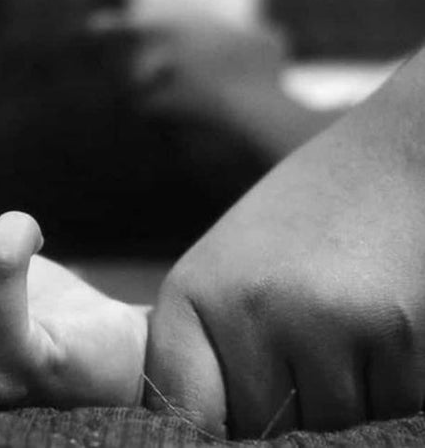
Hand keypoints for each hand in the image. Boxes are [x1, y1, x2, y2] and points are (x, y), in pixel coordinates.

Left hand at [146, 101, 424, 438]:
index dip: (208, 424)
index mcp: (195, 293)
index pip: (184, 410)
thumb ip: (211, 344)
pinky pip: (388, 406)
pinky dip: (390, 383)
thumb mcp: (231, 268)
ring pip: (328, 424)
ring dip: (342, 393)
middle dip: (285, 403)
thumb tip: (204, 424)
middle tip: (304, 330)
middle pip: (261, 427)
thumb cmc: (304, 218)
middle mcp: (250, 311)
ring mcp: (322, 324)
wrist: (395, 160)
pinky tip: (381, 319)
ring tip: (343, 316)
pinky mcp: (396, 335)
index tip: (230, 409)